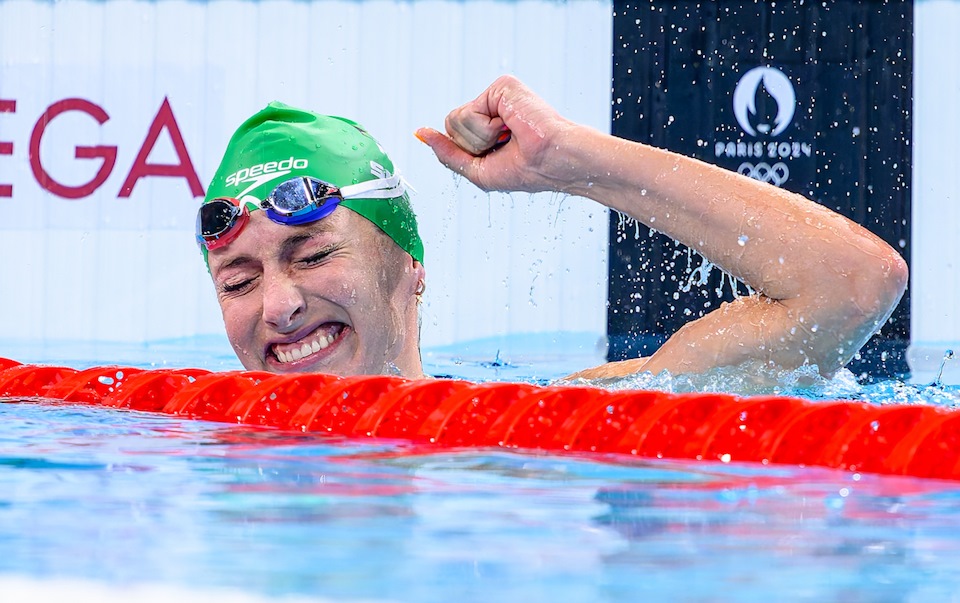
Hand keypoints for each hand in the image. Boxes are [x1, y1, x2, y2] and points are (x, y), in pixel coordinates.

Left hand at [416, 75, 572, 193]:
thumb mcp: (478, 169)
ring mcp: (496, 94)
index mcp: (488, 124)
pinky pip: (468, 113)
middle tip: (503, 146)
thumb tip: (420, 133)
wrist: (554, 162)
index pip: (453, 134)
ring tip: (508, 136)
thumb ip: (448, 152)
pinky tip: (510, 125)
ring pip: (454, 121)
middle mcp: (491, 106)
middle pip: (450, 126)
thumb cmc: (526, 170)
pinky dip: (486, 129)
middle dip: (472, 146)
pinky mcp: (502, 86)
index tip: (499, 153)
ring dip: (479, 139)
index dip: (468, 150)